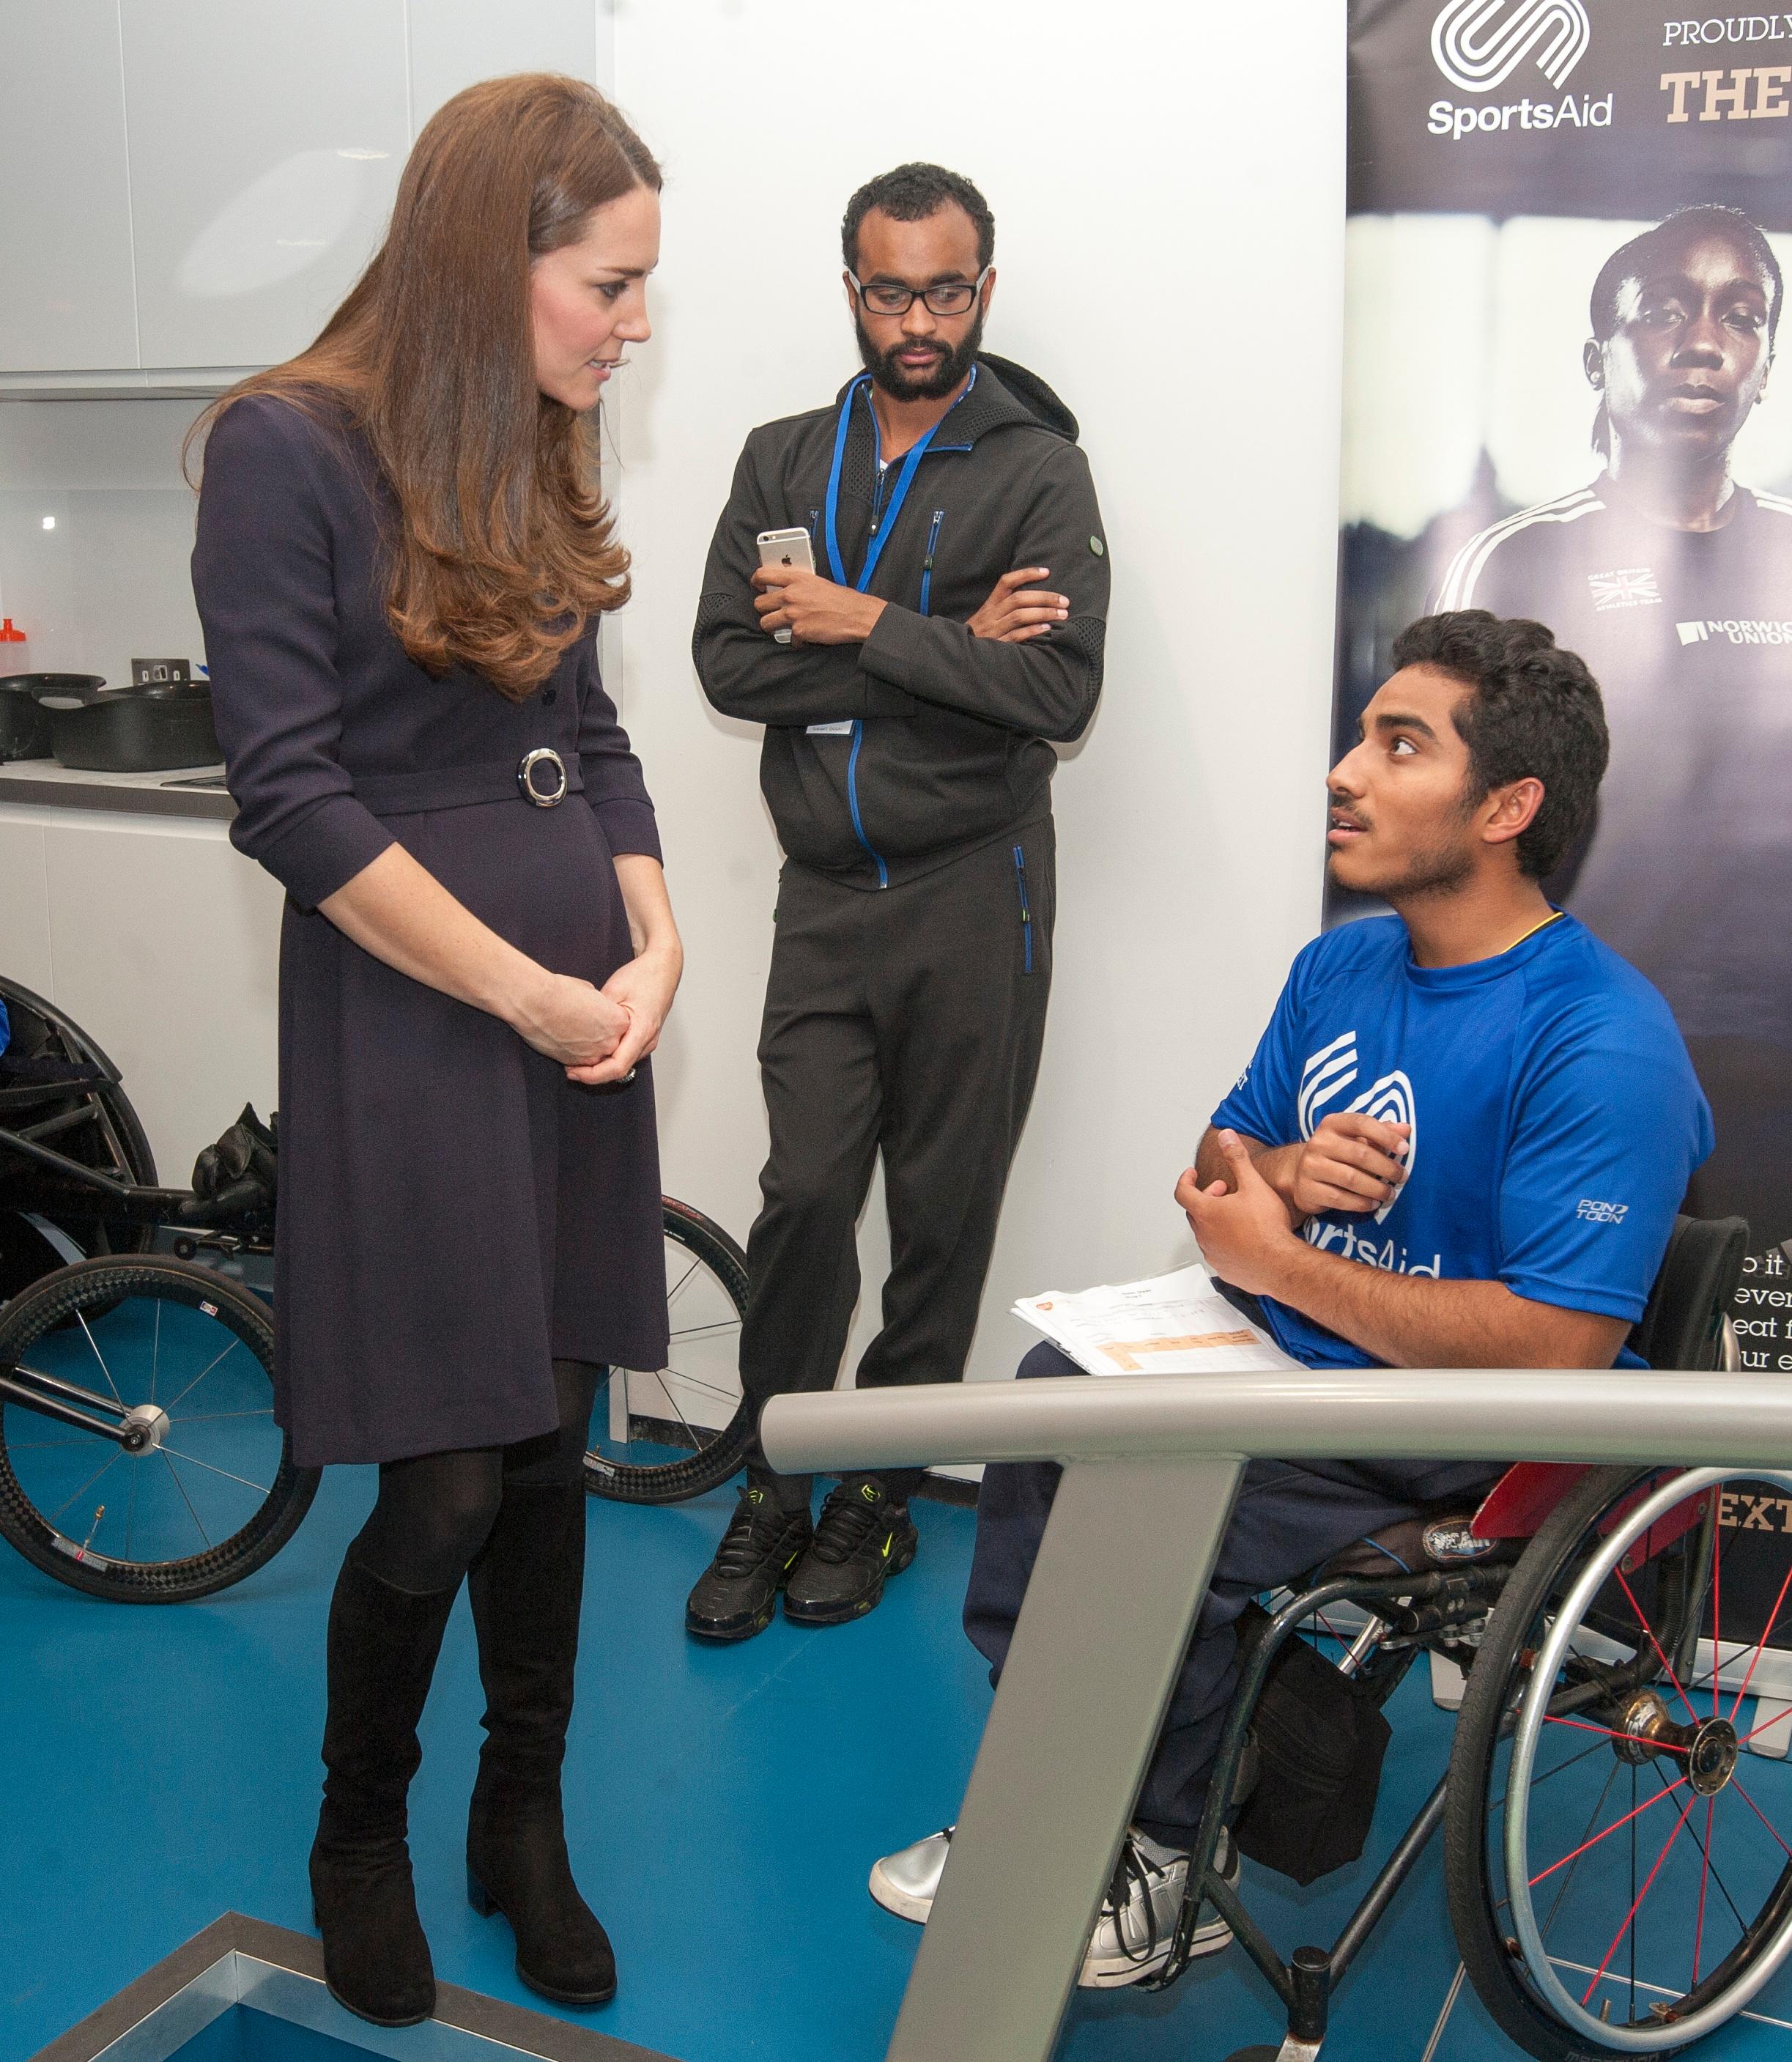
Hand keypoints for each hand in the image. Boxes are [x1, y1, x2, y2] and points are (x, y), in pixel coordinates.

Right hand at [509, 972, 630, 1067]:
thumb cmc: (561, 992)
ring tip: (573, 1033)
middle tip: (584, 1025)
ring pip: (595, 1055)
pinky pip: (579, 1061)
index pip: (619, 1026)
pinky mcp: (574, 1063)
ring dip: (587, 1047)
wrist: (537, 1003)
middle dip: (599, 1036)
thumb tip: (595, 1009)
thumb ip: (599, 1005)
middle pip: (610, 1043)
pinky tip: (563, 1039)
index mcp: (620, 1022)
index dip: (606, 1020)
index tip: (595, 1014)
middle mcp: (611, 1042)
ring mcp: (593, 1055)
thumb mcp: (590, 991)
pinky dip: (573, 1053)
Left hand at [567, 947, 681, 1085]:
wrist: (662, 968)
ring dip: (600, 1067)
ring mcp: (648, 1042)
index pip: (617, 1066)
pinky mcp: (644, 1038)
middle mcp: (648, 1041)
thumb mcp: (614, 990)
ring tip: (577, 1061)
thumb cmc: (643, 976)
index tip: (574, 1072)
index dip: (593, 1075)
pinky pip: (625, 1056)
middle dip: (593, 1074)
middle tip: (569, 1069)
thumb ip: (599, 1014)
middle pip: (619, 1070)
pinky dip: (608, 1059)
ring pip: (622, 1065)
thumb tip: (580, 1032)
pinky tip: (592, 1052)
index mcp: (642, 1030)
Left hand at [752, 564, 884, 644]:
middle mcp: (790, 595)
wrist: (856, 615)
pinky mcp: (798, 631)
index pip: (763, 575)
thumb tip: (787, 590)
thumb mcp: (818, 583)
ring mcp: (792, 614)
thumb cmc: (841, 599)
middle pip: (759, 603)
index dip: (756, 582)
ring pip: (765, 623)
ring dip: (773, 627)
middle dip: (764, 610)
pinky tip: (808, 636)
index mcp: (796, 579)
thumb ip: (799, 585)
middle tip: (773, 612)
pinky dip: (797, 640)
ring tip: (783, 627)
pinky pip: (789, 639)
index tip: (758, 587)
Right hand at [968, 567, 1069, 642]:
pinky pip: (1016, 636)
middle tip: (1064, 601)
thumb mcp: (987, 619)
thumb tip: (1035, 599)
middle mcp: (990, 615)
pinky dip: (1033, 631)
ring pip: (1019, 616)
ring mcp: (992, 631)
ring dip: (1043, 613)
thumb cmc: (980, 637)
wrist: (961, 657)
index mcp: (989, 605)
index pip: (1006, 582)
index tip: (1046, 572)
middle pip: (1018, 599)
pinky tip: (1047, 630)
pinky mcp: (996, 646)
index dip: (1026, 574)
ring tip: (1062, 615)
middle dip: (1044, 597)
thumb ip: (1004, 608)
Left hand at [1174, 1130, 1305, 1298]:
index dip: (1186, 1180)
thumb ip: (1237, 1158)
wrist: (1281, 1264)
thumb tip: (1226, 1137)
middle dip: (1207, 1197)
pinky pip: (1218, 1252)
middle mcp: (1204, 1235)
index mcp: (1206, 1212)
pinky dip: (1225, 1241)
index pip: (1182, 1192)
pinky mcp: (1225, 1270)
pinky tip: (1244, 1238)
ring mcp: (1213, 1254)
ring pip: (1207, 1232)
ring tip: (1237, 1213)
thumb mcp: (1253, 1184)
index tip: (1192, 1174)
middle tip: (1225, 1191)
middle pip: (1195, 1211)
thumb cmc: (1267, 1228)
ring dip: (1216, 1220)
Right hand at [1285, 1113, 1409, 1217]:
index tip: (1405, 1149)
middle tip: (1402, 1177)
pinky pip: (1339, 1199)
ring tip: (1390, 1194)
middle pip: (1359, 1154)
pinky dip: (1360, 1203)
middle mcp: (1318, 1142)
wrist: (1301, 1174)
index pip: (1361, 1123)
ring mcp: (1310, 1167)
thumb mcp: (1356, 1138)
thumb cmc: (1337, 1153)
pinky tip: (1373, 1204)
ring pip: (1351, 1179)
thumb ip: (1381, 1132)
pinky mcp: (1308, 1189)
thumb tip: (1406, 1129)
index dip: (1386, 1135)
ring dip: (1376, 1189)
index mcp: (1332, 1124)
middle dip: (1386, 1168)